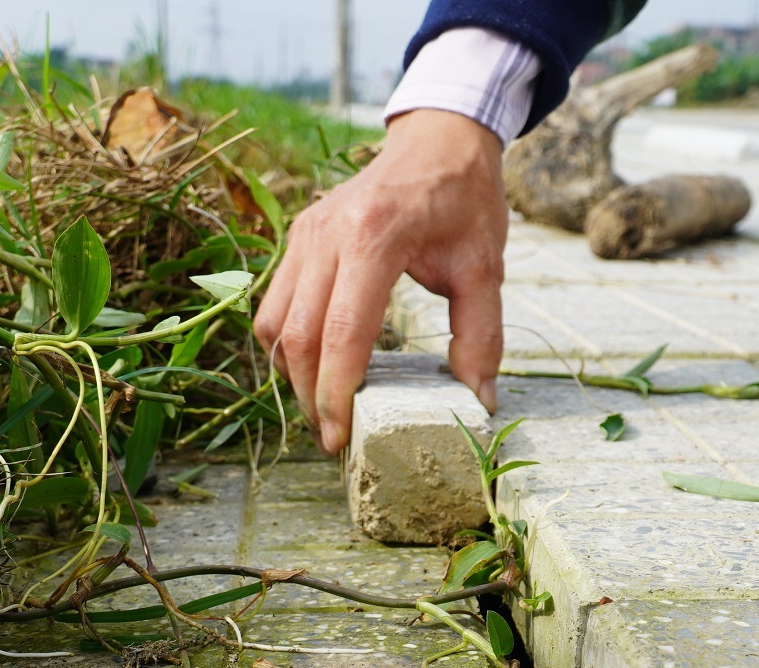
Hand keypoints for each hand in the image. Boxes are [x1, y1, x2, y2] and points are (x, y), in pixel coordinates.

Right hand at [254, 108, 507, 454]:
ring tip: (322, 406)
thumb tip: (480, 398)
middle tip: (330, 437)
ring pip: (274, 322)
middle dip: (309, 396)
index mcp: (375, 237)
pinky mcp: (297, 237)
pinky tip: (314, 365)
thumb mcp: (484, 266)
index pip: (342, 333)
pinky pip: (276, 302)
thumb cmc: (463, 199)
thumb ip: (481, 335)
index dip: (336, 393)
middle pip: (298, 335)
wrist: (438, 139)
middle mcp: (327, 234)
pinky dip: (287, 343)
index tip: (339, 436)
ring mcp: (305, 233)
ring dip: (292, 374)